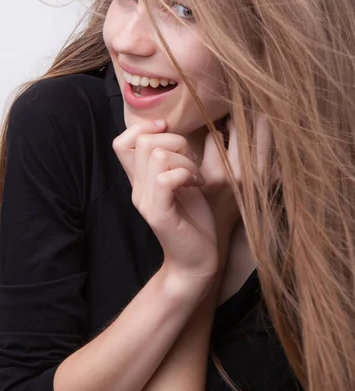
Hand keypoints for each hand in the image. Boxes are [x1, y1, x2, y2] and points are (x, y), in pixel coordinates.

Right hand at [112, 118, 240, 295]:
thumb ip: (174, 160)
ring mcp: (146, 201)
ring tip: (196, 176)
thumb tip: (180, 129)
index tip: (172, 137)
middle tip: (192, 163)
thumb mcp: (183, 182)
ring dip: (184, 160)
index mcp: (140, 179)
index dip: (146, 129)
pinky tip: (197, 184)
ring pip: (156, 155)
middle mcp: (137, 188)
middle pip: (143, 141)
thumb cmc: (193, 220)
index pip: (122, 141)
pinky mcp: (159, 215)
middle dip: (176, 143)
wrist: (195, 261)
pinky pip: (165, 179)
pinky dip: (186, 174)